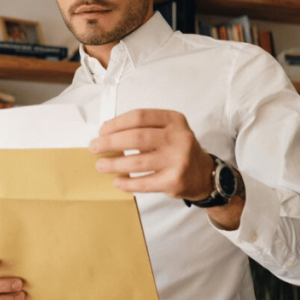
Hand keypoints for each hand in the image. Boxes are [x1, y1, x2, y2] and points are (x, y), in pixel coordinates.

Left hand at [89, 108, 213, 199]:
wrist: (204, 174)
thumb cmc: (178, 150)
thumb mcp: (168, 130)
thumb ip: (144, 128)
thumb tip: (107, 134)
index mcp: (174, 120)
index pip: (139, 116)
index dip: (116, 123)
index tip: (102, 130)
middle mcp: (179, 138)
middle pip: (136, 137)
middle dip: (110, 143)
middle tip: (94, 147)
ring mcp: (178, 160)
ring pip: (138, 162)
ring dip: (114, 164)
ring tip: (100, 165)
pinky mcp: (174, 181)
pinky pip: (144, 183)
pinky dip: (127, 183)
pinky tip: (117, 181)